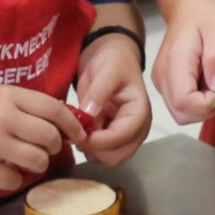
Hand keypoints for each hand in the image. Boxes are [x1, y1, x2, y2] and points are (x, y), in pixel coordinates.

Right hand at [0, 85, 85, 190]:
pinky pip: (14, 180)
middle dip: (54, 147)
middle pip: (50, 137)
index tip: (78, 134)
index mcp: (9, 95)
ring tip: (24, 161)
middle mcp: (5, 118)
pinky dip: (13, 179)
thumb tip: (59, 121)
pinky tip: (3, 172)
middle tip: (45, 149)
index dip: (73, 124)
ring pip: (38, 160)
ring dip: (37, 164)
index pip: (55, 109)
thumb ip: (22, 105)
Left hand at [73, 33, 152, 165]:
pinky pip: (99, 153)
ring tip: (75, 129)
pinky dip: (87, 146)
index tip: (77, 132)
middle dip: (94, 148)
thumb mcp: (107, 70)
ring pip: (107, 159)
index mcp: (139, 113)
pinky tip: (77, 130)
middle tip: (75, 131)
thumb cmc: (113, 60)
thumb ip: (98, 92)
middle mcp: (136, 129)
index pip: (122, 137)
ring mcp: (124, 135)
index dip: (99, 140)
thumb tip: (87, 114)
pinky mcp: (111, 136)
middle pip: (116, 156)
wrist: (111, 56)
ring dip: (89, 149)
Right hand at [149, 4, 214, 125]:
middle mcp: (162, 76)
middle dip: (206, 109)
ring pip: (181, 114)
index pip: (185, 103)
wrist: (188, 8)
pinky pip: (180, 106)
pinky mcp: (164, 85)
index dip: (208, 104)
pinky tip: (203, 81)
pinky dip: (196, 102)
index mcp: (174, 62)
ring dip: (202, 106)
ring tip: (211, 80)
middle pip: (182, 115)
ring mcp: (160, 82)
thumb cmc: (206, 17)